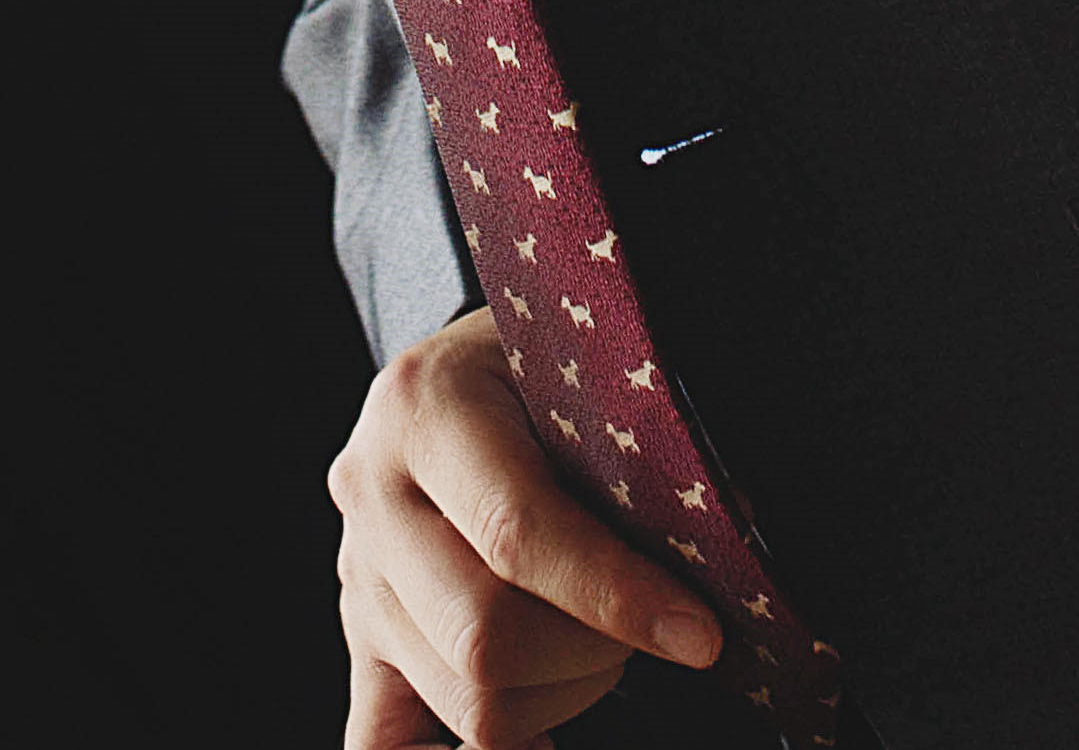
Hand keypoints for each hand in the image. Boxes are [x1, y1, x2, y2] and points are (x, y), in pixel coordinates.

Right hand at [332, 308, 723, 746]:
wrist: (463, 367)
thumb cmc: (539, 367)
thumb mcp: (581, 375)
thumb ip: (640, 454)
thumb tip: (722, 550)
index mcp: (423, 407)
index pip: (516, 532)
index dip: (616, 595)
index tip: (699, 633)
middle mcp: (371, 493)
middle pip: (482, 638)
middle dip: (594, 651)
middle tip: (652, 624)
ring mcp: (356, 575)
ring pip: (463, 700)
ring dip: (560, 696)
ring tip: (599, 642)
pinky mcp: (362, 638)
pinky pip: (382, 746)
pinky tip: (537, 739)